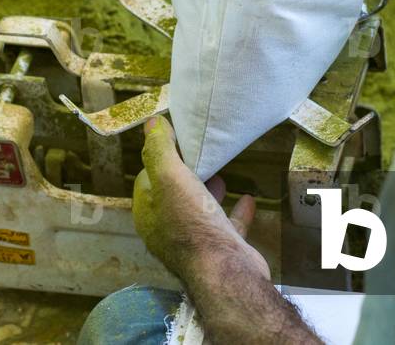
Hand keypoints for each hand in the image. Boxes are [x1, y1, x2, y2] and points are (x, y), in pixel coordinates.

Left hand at [133, 116, 269, 282]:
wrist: (226, 272)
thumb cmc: (192, 224)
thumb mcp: (171, 179)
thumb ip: (160, 151)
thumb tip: (151, 123)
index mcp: (149, 215)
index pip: (147, 180)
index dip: (161, 159)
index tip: (177, 141)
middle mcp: (167, 230)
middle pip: (174, 195)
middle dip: (185, 174)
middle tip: (200, 154)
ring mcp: (195, 242)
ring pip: (198, 211)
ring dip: (207, 191)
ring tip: (220, 173)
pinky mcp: (221, 249)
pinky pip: (227, 225)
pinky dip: (235, 210)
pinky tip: (247, 197)